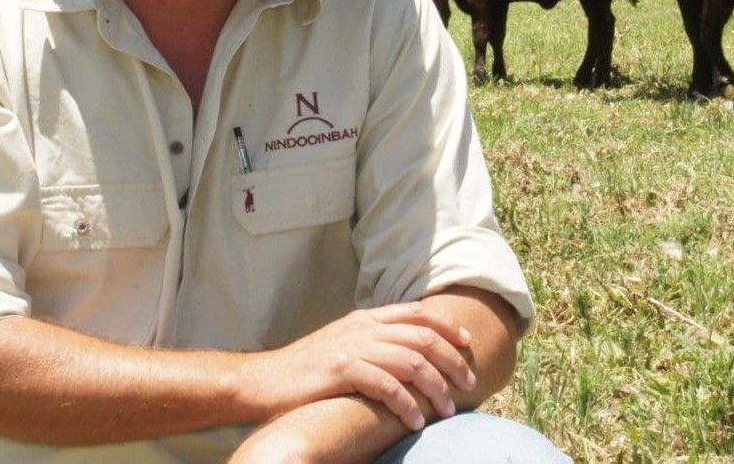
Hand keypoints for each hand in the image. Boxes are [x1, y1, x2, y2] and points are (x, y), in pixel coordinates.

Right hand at [247, 302, 475, 431]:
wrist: (264, 381)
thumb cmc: (307, 370)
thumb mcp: (344, 344)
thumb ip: (374, 342)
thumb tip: (410, 354)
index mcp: (366, 318)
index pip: (417, 314)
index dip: (447, 327)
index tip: (468, 344)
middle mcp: (363, 327)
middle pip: (422, 336)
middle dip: (451, 359)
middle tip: (468, 383)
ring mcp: (352, 346)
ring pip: (410, 359)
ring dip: (435, 385)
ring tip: (448, 409)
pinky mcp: (340, 370)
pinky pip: (385, 383)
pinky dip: (406, 403)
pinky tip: (415, 421)